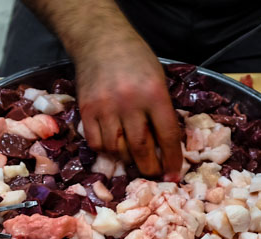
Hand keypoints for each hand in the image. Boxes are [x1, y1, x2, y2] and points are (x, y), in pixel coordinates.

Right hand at [73, 32, 182, 178]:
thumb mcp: (157, 78)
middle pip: (141, 148)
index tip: (173, 175)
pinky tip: (112, 145)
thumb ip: (161, 109)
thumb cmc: (135, 58)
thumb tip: (165, 145)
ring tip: (133, 158)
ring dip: (127, 159)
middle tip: (153, 174)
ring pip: (116, 149)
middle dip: (149, 167)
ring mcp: (105, 107)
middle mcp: (129, 102)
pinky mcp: (86, 110)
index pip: (167, 135)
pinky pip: (96, 143)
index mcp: (154, 93)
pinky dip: (106, 150)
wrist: (100, 39)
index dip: (172, 159)